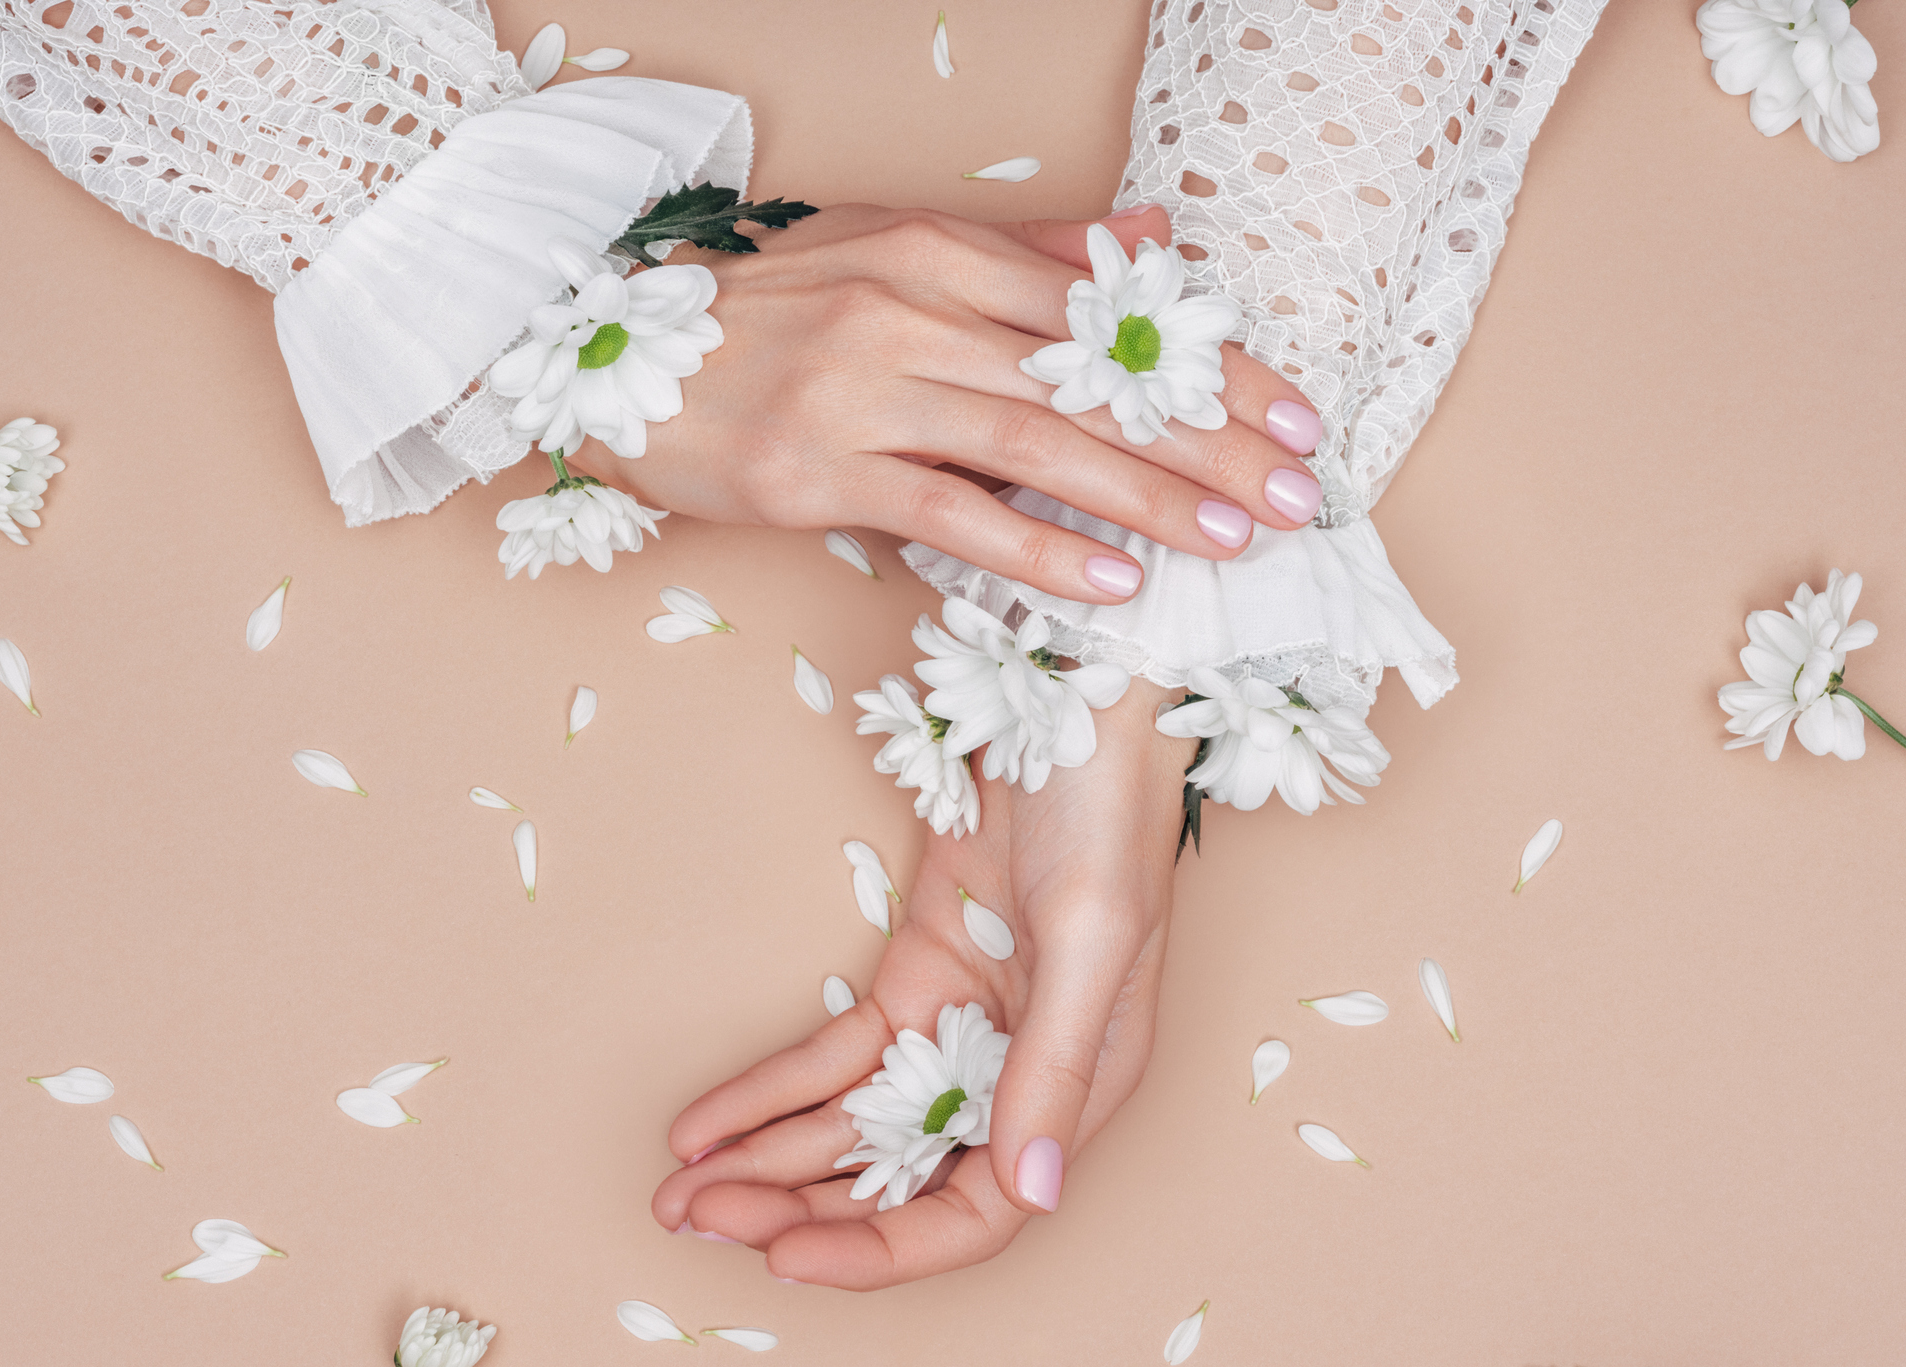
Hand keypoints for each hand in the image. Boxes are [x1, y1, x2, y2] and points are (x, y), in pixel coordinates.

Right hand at [574, 205, 1324, 606]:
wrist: (608, 353)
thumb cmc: (762, 313)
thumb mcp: (888, 250)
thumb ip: (1023, 254)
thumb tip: (1146, 243)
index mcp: (938, 253)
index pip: (1106, 315)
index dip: (1210, 369)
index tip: (1293, 415)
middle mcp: (911, 312)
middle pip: (1090, 384)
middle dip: (1209, 443)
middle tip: (1296, 494)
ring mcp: (861, 390)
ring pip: (1036, 448)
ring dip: (1148, 501)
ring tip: (1232, 542)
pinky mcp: (818, 470)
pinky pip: (950, 515)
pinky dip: (1036, 552)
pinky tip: (1109, 584)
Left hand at [652, 679, 1196, 1288]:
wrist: (1076, 692)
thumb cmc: (1106, 803)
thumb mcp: (1093, 937)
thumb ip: (1055, 1065)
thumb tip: (1029, 1190)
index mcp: (1080, 1085)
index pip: (977, 1212)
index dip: (880, 1249)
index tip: (783, 1256)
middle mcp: (1018, 1071)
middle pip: (900, 1179)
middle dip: (797, 1209)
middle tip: (697, 1217)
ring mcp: (960, 1022)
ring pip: (854, 1125)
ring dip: (768, 1162)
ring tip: (677, 1189)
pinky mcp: (916, 971)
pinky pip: (832, 1055)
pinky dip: (767, 1090)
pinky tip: (702, 1122)